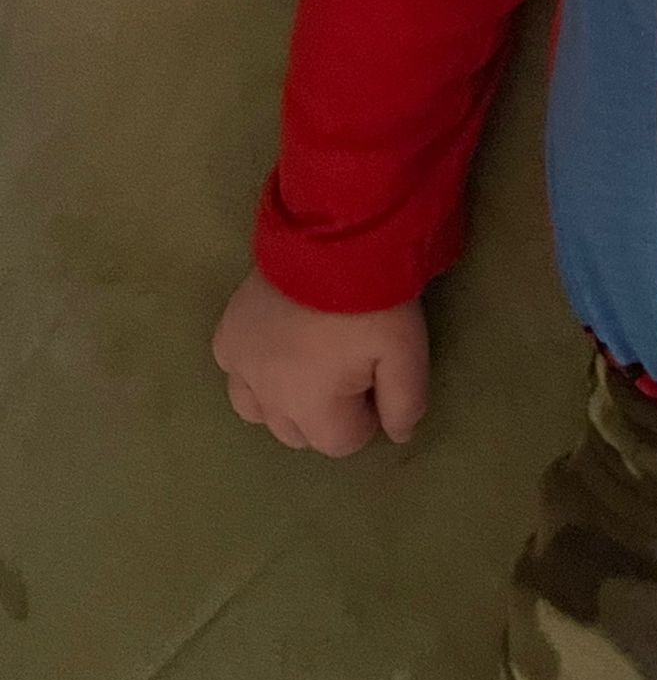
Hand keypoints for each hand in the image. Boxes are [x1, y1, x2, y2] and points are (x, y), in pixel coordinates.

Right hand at [212, 268, 428, 457]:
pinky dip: (255, 371)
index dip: (367, 415)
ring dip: (286, 400)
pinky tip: (277, 346)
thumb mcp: (407, 352)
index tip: (378, 379)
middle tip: (350, 368)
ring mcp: (240, 367)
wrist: (330, 237)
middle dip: (327, 414)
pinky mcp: (226, 337)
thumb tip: (398, 436)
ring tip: (312, 364)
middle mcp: (266, 399)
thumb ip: (405, 402)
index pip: (342, 443)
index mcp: (310, 408)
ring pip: (261, 412)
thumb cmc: (372, 301)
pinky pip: (236, 373)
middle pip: (299, 433)